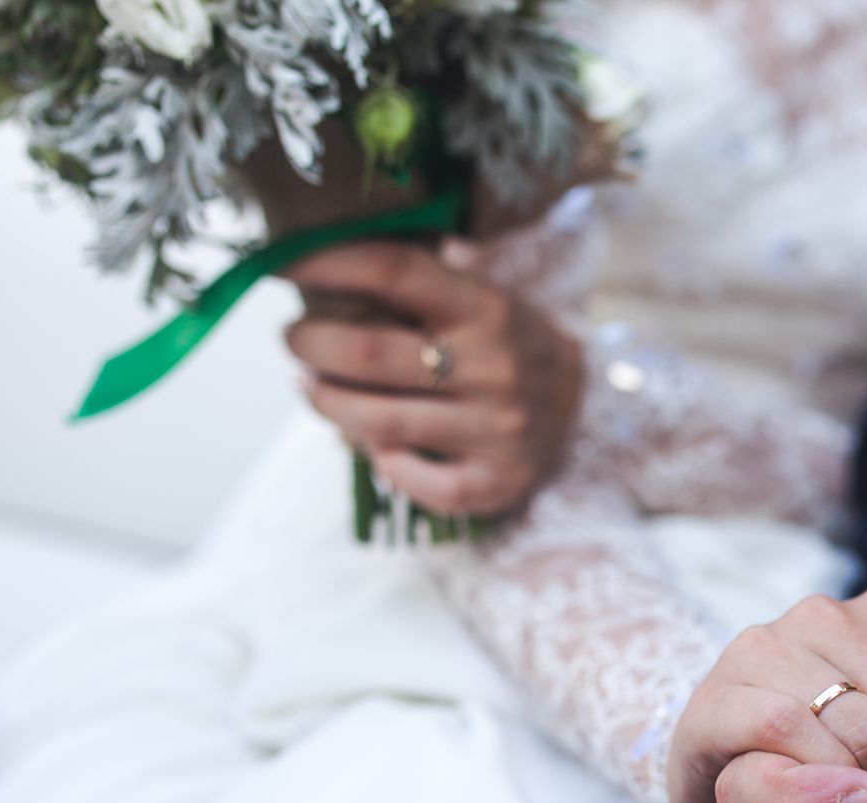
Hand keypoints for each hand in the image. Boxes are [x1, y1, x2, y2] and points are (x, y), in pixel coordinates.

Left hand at [282, 241, 582, 514]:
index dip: (328, 262)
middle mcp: (493, 367)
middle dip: (310, 344)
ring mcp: (496, 431)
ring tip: (311, 387)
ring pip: (378, 424)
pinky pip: (419, 485)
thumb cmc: (506, 340)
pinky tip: (374, 444)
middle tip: (294, 339)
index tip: (280, 261)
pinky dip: (384, 465)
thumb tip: (324, 252)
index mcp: (486, 307)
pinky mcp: (495, 483)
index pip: (396, 271)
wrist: (585, 402)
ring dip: (326, 404)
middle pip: (368, 354)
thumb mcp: (481, 293)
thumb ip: (419, 275)